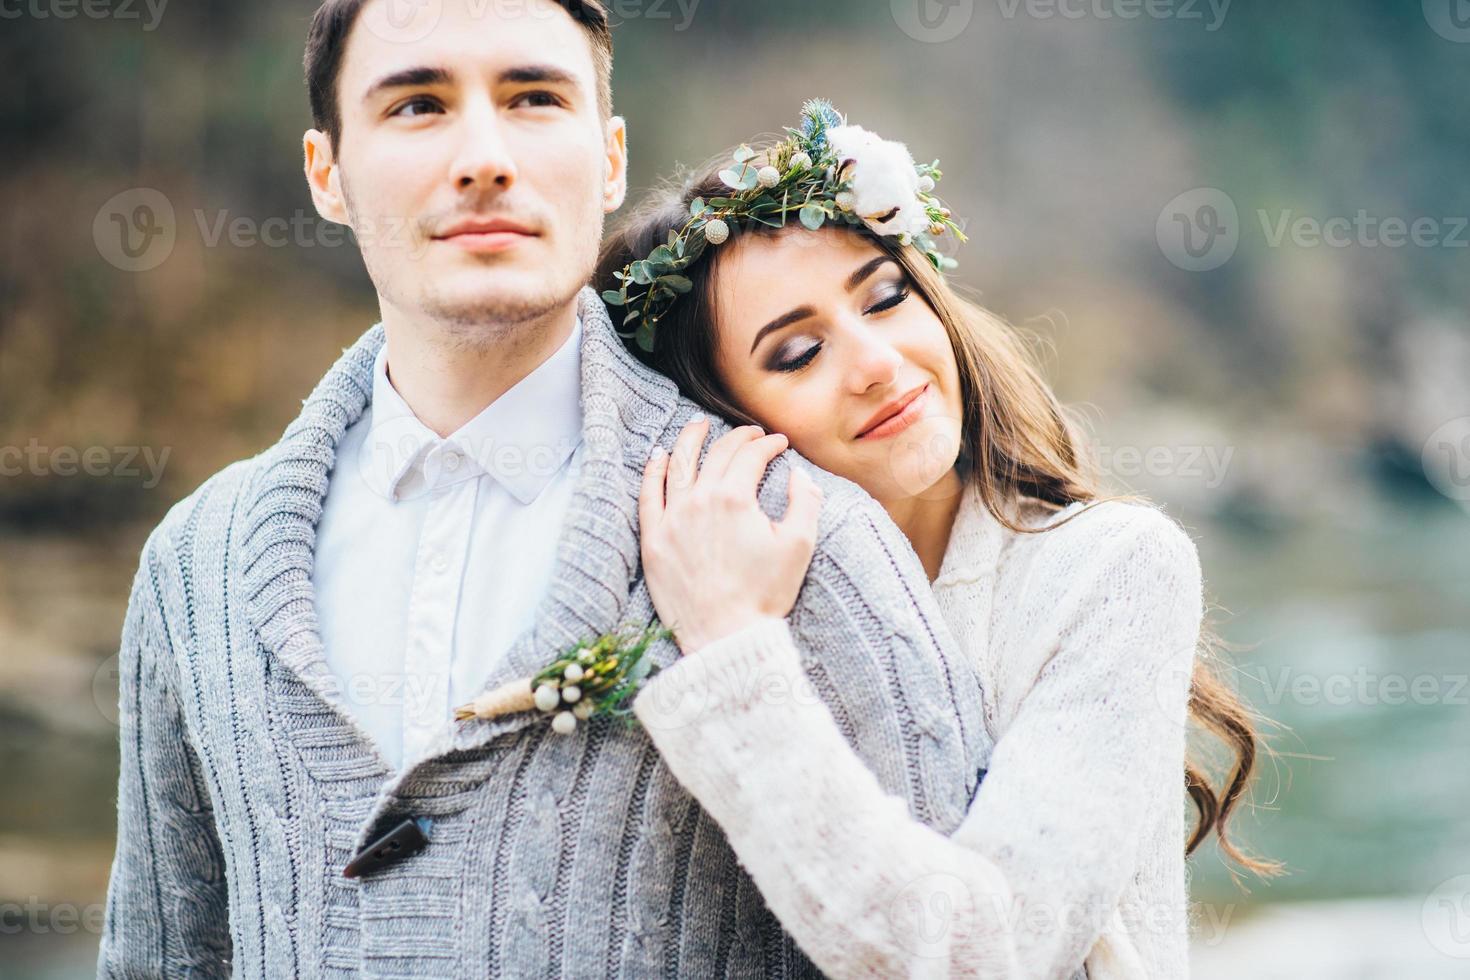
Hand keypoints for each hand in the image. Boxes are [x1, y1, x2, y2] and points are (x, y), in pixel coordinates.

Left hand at [639, 417, 823, 653]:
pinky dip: (652, 470)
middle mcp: (699, 500)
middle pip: (716, 454)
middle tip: (750, 435)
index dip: (768, 445)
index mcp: (736, 499)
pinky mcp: (653, 539)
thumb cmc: (764, 596)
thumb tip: (799, 474)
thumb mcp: (799, 546)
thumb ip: (805, 502)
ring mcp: (672, 518)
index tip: (779, 445)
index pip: (751, 456)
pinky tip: (658, 456)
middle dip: (737, 438)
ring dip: (689, 439)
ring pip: (676, 464)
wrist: (726, 637)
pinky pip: (647, 495)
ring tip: (698, 425)